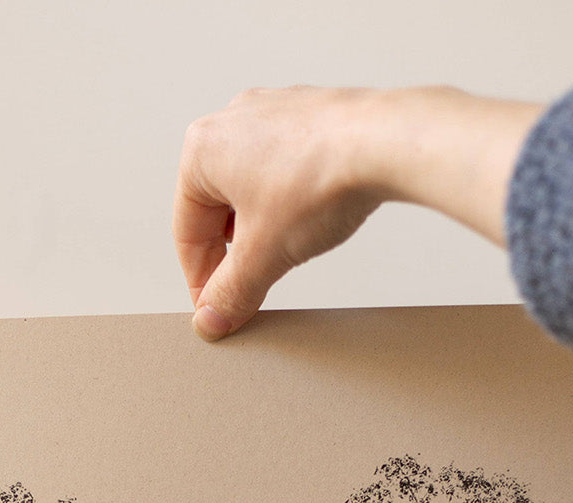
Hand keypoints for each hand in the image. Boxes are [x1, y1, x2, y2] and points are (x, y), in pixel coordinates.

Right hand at [174, 85, 543, 339]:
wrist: (385, 144)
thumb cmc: (319, 182)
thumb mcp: (263, 255)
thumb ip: (231, 293)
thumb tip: (212, 318)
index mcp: (202, 149)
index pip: (187, 232)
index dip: (200, 281)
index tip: (216, 309)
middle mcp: (232, 121)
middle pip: (216, 209)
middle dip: (231, 254)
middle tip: (249, 289)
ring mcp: (273, 112)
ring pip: (251, 188)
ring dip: (260, 229)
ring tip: (283, 255)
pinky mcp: (310, 116)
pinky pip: (284, 170)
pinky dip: (289, 202)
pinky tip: (309, 222)